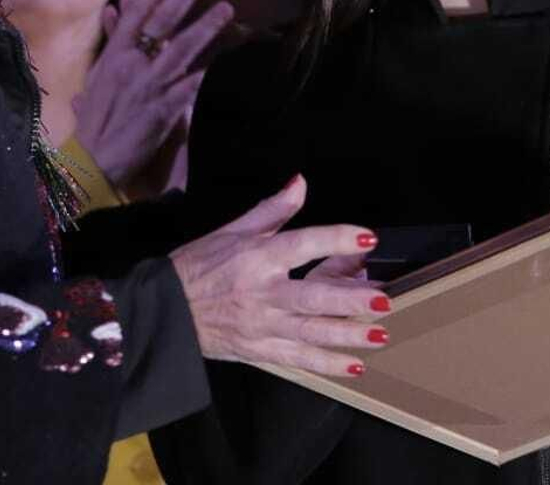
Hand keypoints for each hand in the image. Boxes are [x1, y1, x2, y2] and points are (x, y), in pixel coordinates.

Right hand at [73, 0, 232, 191]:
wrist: (90, 162)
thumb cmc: (93, 122)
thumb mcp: (97, 78)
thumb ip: (111, 44)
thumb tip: (114, 11)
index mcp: (113, 56)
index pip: (136, 13)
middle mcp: (130, 66)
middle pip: (161, 23)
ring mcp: (147, 87)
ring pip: (180, 50)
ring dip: (205, 27)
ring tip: (226, 7)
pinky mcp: (161, 112)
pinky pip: (189, 88)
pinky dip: (207, 75)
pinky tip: (226, 63)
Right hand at [170, 175, 391, 376]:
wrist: (167, 311)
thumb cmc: (198, 266)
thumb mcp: (232, 230)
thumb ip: (272, 209)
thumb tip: (300, 183)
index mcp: (257, 258)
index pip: (302, 244)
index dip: (336, 240)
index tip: (366, 238)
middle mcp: (262, 293)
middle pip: (312, 297)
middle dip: (350, 300)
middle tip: (383, 299)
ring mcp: (262, 325)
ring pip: (311, 332)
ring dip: (348, 335)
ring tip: (380, 334)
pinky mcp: (261, 350)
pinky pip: (299, 359)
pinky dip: (327, 365)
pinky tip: (354, 366)